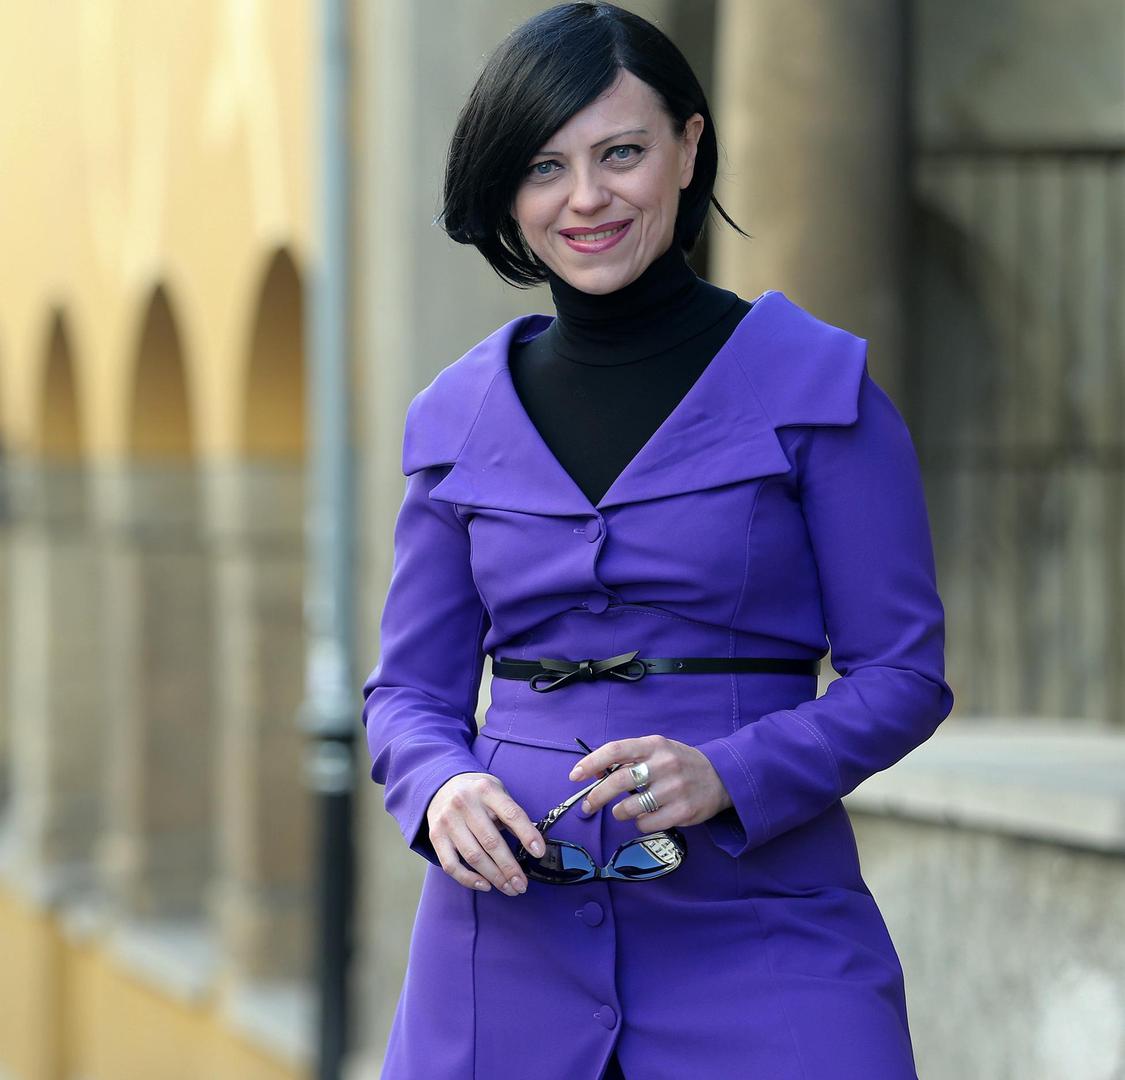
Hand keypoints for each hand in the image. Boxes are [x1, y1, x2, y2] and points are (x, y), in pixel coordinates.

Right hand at [426, 772, 545, 896]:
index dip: (527, 834)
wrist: (441, 787)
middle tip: (522, 884)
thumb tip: (533, 842)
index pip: (511, 814)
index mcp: (486, 790)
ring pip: (473, 856)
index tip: (538, 852)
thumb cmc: (476, 794)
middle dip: (510, 867)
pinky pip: (451, 865)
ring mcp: (448, 820)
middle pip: (491, 842)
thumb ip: (511, 815)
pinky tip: (485, 885)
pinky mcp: (436, 836)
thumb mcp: (497, 792)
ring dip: (494, 877)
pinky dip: (469, 879)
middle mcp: (465, 803)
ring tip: (509, 888)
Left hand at [570, 735, 733, 831]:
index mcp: (654, 745)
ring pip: (630, 807)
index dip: (591, 762)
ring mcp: (675, 788)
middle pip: (618, 781)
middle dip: (596, 796)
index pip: (615, 750)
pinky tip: (644, 817)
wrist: (722, 777)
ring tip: (623, 811)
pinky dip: (638, 824)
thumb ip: (629, 757)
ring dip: (619, 812)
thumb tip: (594, 771)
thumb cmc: (680, 763)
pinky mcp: (683, 811)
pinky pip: (646, 824)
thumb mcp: (657, 750)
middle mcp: (664, 764)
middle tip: (587, 805)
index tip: (574, 775)